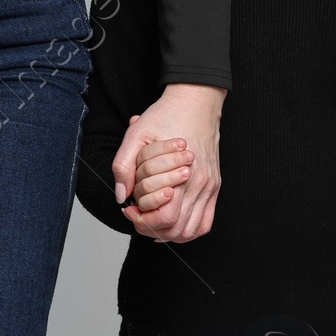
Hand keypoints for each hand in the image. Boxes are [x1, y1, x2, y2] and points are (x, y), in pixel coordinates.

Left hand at [112, 84, 224, 241]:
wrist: (196, 102)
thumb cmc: (166, 116)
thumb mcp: (136, 135)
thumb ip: (124, 166)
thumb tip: (121, 196)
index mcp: (183, 174)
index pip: (165, 217)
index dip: (142, 220)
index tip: (129, 209)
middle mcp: (200, 185)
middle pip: (177, 229)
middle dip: (151, 228)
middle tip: (137, 215)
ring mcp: (209, 187)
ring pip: (191, 231)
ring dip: (169, 232)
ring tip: (152, 219)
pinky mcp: (213, 186)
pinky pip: (205, 222)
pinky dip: (188, 229)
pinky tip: (172, 221)